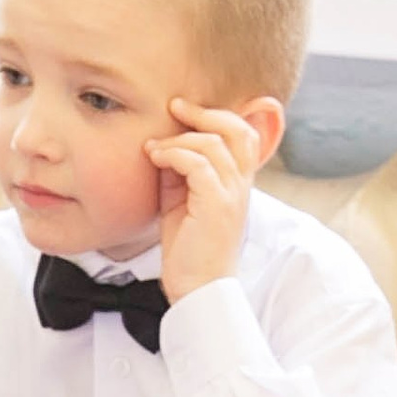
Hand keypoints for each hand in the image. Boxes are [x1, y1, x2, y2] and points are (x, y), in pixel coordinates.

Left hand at [147, 98, 263, 302]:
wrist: (198, 289)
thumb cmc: (188, 248)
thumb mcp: (181, 201)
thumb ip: (179, 172)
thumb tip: (161, 142)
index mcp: (237, 183)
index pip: (242, 133)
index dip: (216, 115)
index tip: (181, 109)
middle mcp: (241, 186)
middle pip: (237, 130)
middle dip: (204, 113)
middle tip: (175, 107)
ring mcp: (232, 195)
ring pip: (214, 144)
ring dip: (179, 138)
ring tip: (154, 148)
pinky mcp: (217, 207)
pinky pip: (199, 164)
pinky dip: (174, 154)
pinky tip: (155, 158)